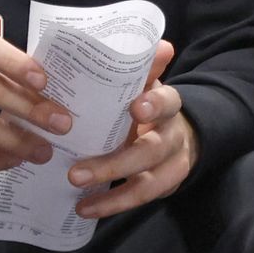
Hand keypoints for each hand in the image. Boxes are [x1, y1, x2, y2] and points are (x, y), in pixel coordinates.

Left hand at [69, 42, 197, 218]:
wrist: (179, 133)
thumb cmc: (147, 103)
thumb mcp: (145, 83)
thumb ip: (145, 67)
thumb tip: (161, 44)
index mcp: (168, 105)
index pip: (168, 102)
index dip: (155, 104)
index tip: (136, 107)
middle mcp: (173, 136)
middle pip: (152, 151)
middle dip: (116, 163)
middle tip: (76, 172)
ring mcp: (170, 166)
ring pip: (147, 183)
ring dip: (111, 191)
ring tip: (75, 190)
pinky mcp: (163, 187)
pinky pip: (140, 198)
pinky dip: (112, 204)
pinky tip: (85, 208)